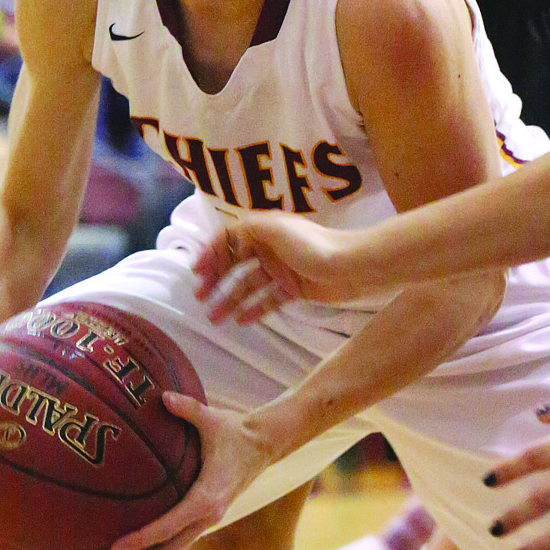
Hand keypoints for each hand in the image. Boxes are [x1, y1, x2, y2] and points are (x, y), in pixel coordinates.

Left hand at [107, 394, 277, 549]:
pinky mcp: (208, 515)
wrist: (265, 444)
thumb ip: (187, 408)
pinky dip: (162, 546)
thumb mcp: (212, 418)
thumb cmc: (236, 430)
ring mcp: (209, 518)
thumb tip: (161, 396)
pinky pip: (181, 537)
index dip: (142, 538)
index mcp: (207, 497)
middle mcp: (208, 514)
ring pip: (175, 548)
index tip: (116, 547)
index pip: (169, 525)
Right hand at [193, 214, 356, 320]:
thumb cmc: (313, 246)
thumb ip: (247, 230)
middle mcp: (270, 247)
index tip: (197, 272)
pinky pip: (267, 299)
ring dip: (230, 300)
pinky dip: (253, 309)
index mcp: (264, 229)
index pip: (229, 239)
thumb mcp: (275, 229)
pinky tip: (240, 321)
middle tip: (200, 297)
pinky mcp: (293, 289)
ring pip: (248, 285)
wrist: (352, 267)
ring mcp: (281, 270)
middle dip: (216, 279)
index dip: (211, 252)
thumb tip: (224, 241)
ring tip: (214, 319)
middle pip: (235, 263)